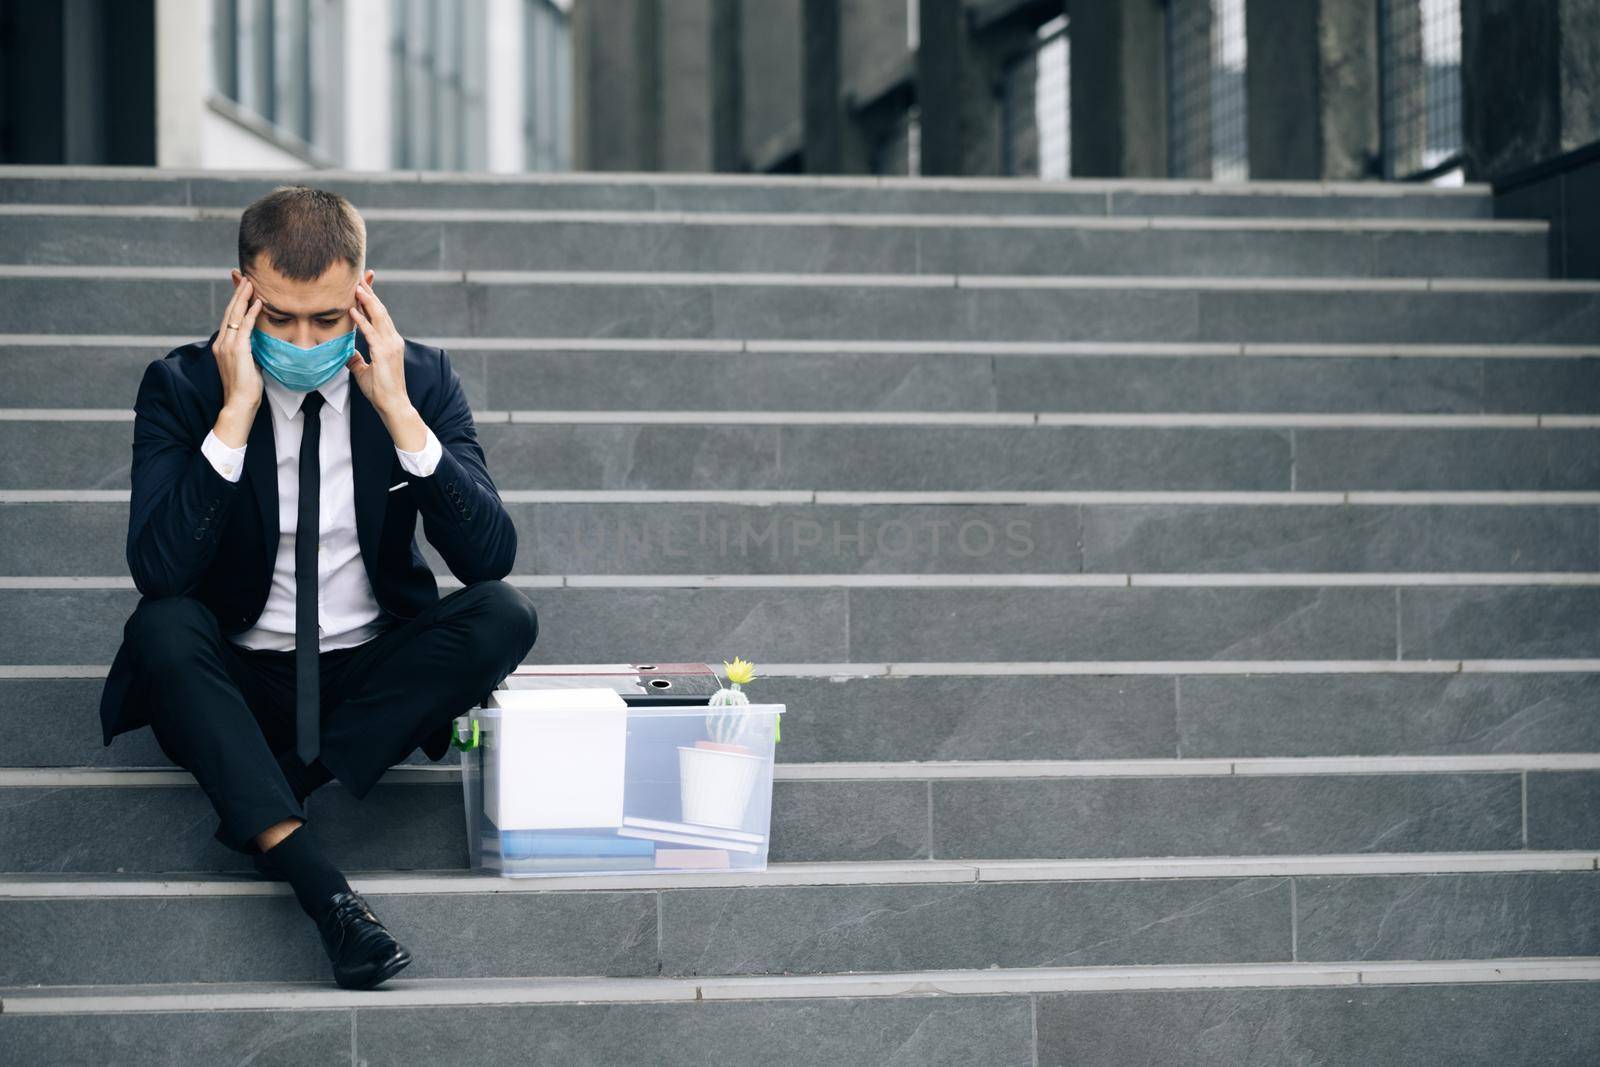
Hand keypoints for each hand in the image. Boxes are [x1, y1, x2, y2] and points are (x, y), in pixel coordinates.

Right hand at [212, 276, 264, 445]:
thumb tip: (256, 344)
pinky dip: (252, 313)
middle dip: (237, 293)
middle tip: (246, 277)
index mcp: (222, 346)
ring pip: (235, 315)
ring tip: (251, 283)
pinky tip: (258, 302)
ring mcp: (227, 346)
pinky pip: (245, 326)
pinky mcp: (237, 350)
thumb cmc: (245, 389)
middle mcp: (221, 343)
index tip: (242, 289)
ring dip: (244, 297)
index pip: (229, 318)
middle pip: (229, 312)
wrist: (239, 404)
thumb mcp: (246, 364)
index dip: (235, 302)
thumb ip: (248, 351)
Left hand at [347, 279, 409, 418]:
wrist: (393, 404)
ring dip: (367, 300)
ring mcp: (390, 345)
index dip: (371, 299)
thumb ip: (356, 359)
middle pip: (380, 310)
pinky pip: (371, 332)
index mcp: (390, 342)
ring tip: (356, 286)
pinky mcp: (384, 353)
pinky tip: (352, 309)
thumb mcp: (363, 371)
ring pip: (378, 316)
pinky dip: (361, 319)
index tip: (362, 285)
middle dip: (370, 293)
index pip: (379, 315)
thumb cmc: (381, 390)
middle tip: (359, 277)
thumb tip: (346, 352)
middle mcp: (393, 339)